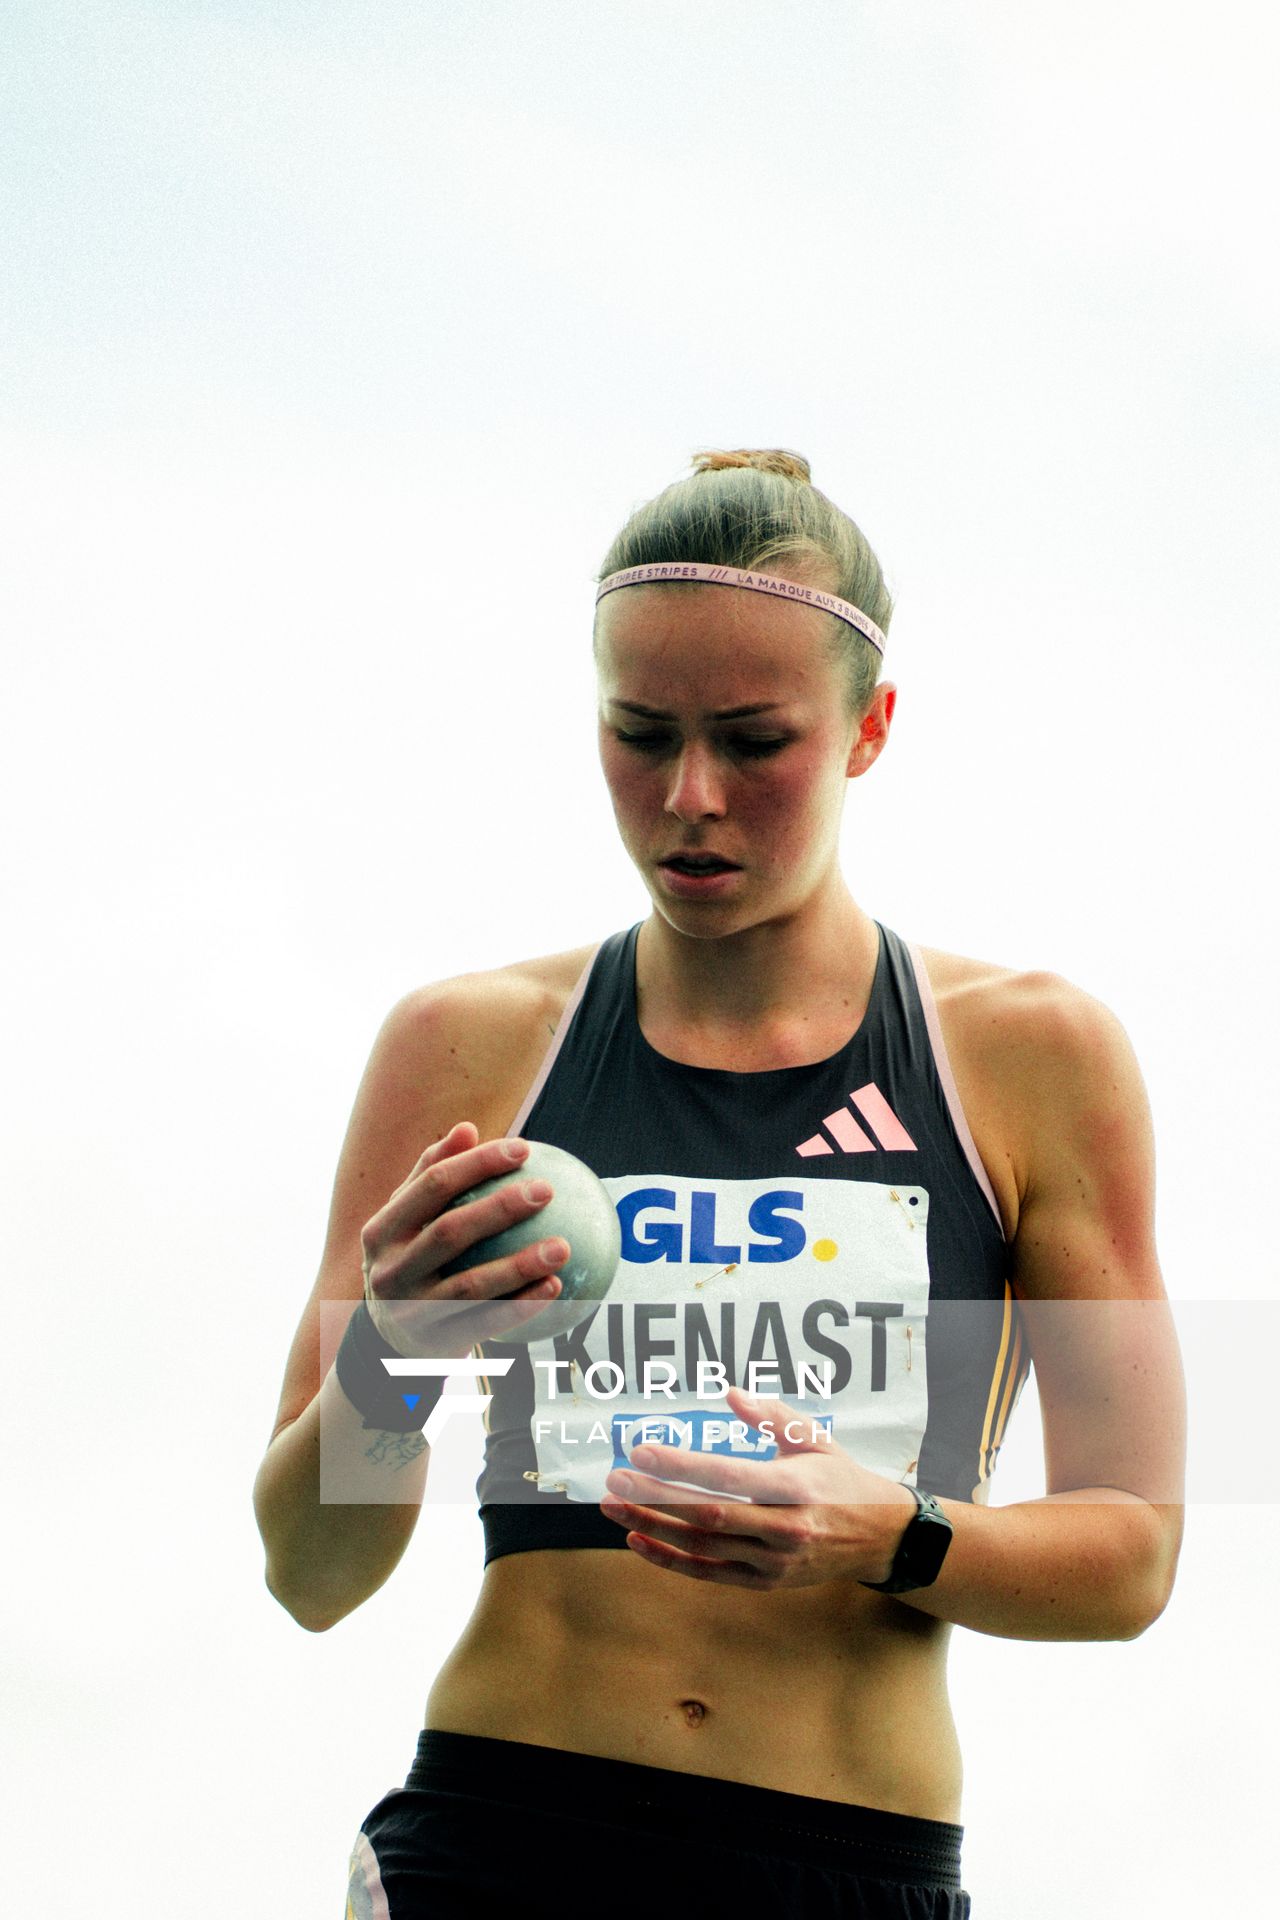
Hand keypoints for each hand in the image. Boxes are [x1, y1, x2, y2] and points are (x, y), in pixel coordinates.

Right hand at [359, 1121, 566, 1354]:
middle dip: (500, 1208)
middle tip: (546, 1190)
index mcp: (382, 1230)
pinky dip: (523, 1305)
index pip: (432, 1185)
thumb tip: (467, 1128)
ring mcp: (411, 1312)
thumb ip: (430, 1177)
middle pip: (450, 1232)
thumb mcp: (406, 1222)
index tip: (524, 1148)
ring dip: (521, 1265)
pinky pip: (487, 1322)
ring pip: (472, 1285)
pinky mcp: (436, 1344)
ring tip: (564, 1246)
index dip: (478, 1163)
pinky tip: (556, 1286)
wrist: (388, 1341)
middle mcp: (390, 1271)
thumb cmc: (410, 1261)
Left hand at [600, 1385, 916, 1590]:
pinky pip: (709, 1573)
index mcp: (796, 1487)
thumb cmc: (841, 1478)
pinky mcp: (765, 1583)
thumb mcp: (815, 1439)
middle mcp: (785, 1528)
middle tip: (614, 1480)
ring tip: (613, 1506)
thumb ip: (773, 1417)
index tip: (640, 1451)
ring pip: (703, 1546)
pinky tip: (638, 1540)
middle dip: (655, 1498)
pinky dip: (670, 1560)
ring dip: (653, 1527)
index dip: (680, 1465)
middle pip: (708, 1514)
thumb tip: (731, 1394)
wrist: (879, 1537)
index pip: (727, 1475)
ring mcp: (774, 1562)